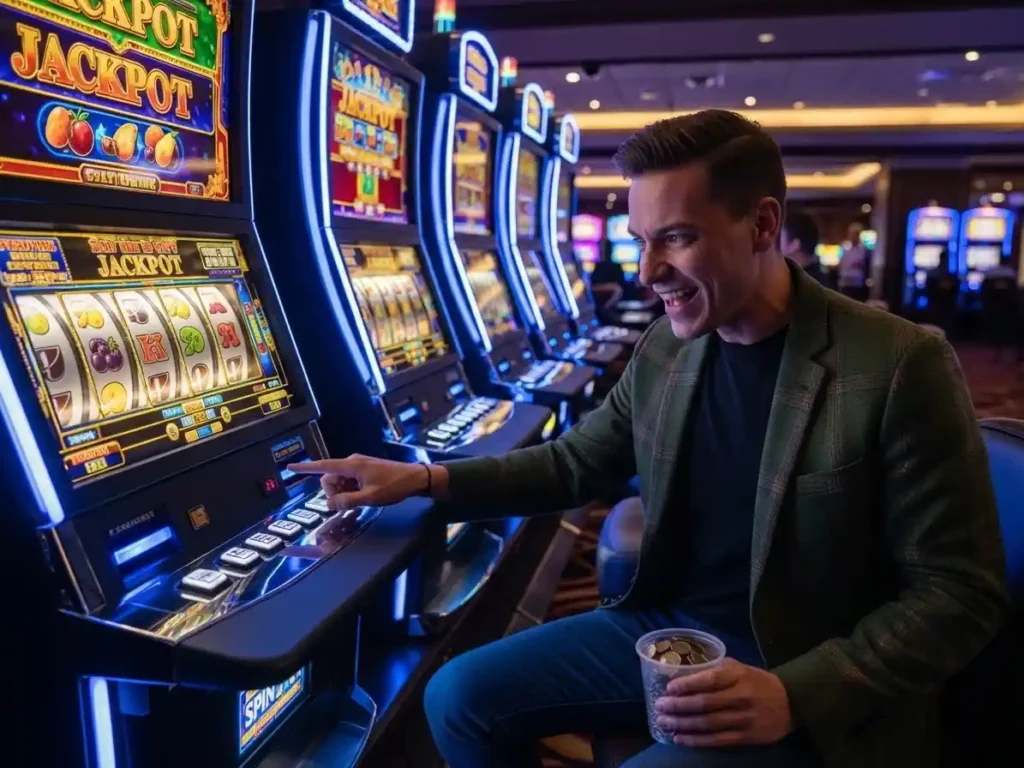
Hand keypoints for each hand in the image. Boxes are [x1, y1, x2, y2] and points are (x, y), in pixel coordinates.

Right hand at [287, 455, 440, 508]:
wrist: (416, 478)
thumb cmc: (394, 486)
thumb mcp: (370, 498)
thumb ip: (347, 501)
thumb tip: (329, 503)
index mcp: (351, 465)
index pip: (323, 466)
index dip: (305, 468)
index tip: (290, 467)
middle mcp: (352, 462)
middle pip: (330, 478)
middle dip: (333, 492)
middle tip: (349, 502)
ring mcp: (359, 466)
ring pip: (340, 481)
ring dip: (343, 493)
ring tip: (362, 498)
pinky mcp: (365, 470)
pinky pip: (349, 481)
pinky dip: (351, 490)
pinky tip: (363, 496)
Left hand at [654, 658, 792, 747]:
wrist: (790, 704)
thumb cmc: (758, 682)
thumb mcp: (740, 668)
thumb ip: (716, 670)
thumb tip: (684, 674)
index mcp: (739, 676)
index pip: (710, 680)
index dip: (688, 684)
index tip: (669, 688)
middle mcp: (741, 697)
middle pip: (705, 704)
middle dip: (679, 706)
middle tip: (660, 706)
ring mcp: (744, 719)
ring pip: (708, 724)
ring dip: (682, 724)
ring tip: (664, 722)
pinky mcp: (746, 737)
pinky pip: (717, 741)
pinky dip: (696, 740)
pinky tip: (680, 738)